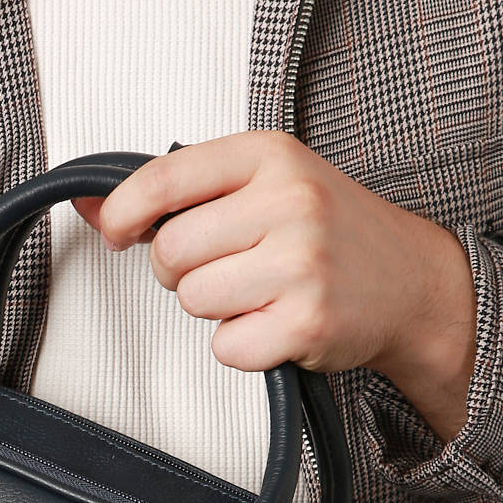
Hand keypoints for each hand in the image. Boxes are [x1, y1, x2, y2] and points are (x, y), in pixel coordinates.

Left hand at [73, 131, 478, 441]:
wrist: (413, 282)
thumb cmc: (328, 232)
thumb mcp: (263, 185)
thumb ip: (179, 193)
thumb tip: (89, 205)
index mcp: (270, 155)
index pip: (163, 179)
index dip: (123, 212)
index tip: (116, 231)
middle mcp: (289, 202)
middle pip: (170, 252)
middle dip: (181, 272)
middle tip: (225, 269)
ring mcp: (302, 264)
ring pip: (194, 301)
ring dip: (214, 310)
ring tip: (260, 293)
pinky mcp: (307, 322)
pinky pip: (226, 347)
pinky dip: (243, 346)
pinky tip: (278, 323)